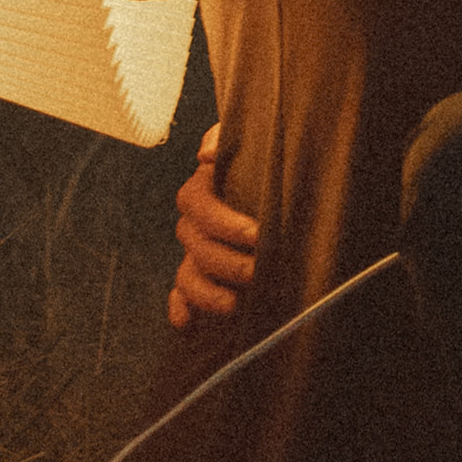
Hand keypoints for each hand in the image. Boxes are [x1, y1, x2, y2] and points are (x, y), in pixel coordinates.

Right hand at [168, 124, 258, 325]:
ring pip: (187, 273)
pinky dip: (180, 308)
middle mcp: (196, 222)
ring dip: (205, 291)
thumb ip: (228, 137)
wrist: (280, 188)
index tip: (255, 234)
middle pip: (194, 243)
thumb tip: (206, 154)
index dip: (222, 221)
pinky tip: (185, 324)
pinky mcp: (200, 278)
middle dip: (225, 260)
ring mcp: (195, 252)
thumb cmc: (267, 165)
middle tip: (256, 271)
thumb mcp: (256, 144)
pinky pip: (181, 294)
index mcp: (205, 189)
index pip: (197, 203)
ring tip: (232, 305)